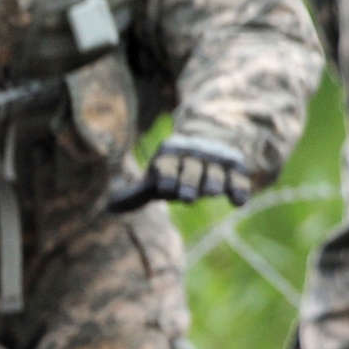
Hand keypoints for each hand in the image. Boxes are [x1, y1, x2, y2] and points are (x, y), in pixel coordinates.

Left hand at [109, 135, 250, 212]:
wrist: (210, 140)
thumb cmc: (175, 169)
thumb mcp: (156, 177)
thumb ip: (136, 194)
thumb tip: (108, 208)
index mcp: (169, 156)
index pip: (166, 166)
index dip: (166, 177)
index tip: (165, 189)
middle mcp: (192, 155)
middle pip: (190, 170)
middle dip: (188, 181)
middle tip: (186, 197)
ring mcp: (215, 160)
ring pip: (214, 172)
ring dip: (213, 182)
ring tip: (212, 192)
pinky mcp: (236, 166)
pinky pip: (238, 177)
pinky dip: (240, 188)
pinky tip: (239, 202)